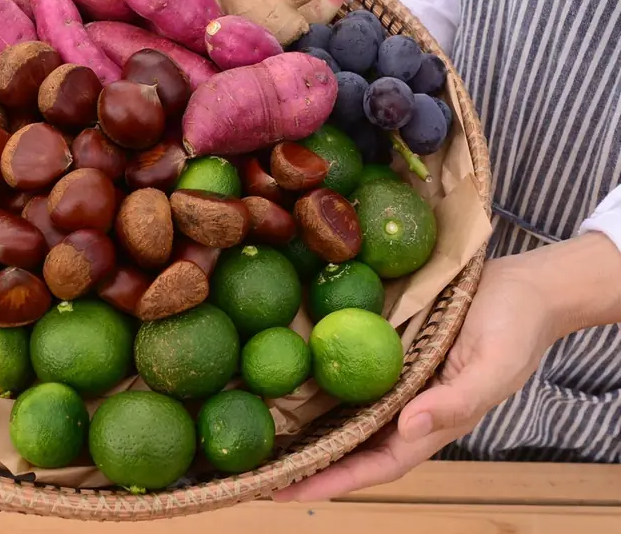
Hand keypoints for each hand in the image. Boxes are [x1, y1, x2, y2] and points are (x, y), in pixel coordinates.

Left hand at [273, 252, 561, 501]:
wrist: (523, 286)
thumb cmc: (515, 329)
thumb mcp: (493, 366)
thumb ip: (456, 401)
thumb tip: (410, 428)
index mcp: (430, 423)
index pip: (374, 464)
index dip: (333, 481)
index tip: (289, 492)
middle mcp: (405, 408)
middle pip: (349, 445)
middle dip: (306, 463)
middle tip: (255, 472)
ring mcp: (393, 379)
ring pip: (342, 412)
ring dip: (304, 426)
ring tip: (258, 435)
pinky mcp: (385, 350)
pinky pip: (347, 371)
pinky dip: (318, 380)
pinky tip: (284, 376)